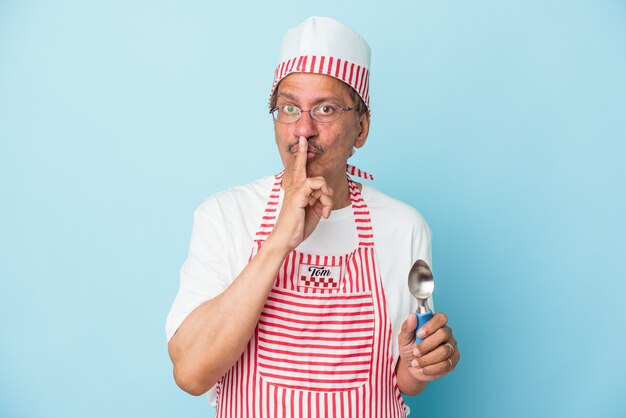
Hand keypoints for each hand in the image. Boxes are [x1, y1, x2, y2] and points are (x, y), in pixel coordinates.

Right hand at [269, 137, 333, 252]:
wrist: (285, 239)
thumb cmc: (297, 227)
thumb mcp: (313, 211)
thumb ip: (318, 198)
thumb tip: (325, 190)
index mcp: (296, 190)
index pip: (299, 170)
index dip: (301, 156)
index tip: (302, 142)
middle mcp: (294, 187)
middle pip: (300, 165)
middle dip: (302, 151)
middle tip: (303, 137)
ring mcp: (295, 190)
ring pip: (320, 180)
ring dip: (328, 196)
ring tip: (325, 210)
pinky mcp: (298, 195)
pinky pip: (317, 185)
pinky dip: (326, 199)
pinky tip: (323, 212)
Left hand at [398, 312, 458, 382]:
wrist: (412, 367)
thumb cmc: (409, 349)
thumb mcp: (404, 338)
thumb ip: (407, 327)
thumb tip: (412, 316)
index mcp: (435, 323)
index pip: (440, 318)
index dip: (431, 325)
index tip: (419, 334)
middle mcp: (446, 333)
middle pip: (443, 334)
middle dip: (426, 345)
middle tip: (415, 352)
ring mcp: (451, 347)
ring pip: (444, 351)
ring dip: (427, 359)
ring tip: (416, 363)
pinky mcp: (453, 361)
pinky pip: (446, 364)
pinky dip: (431, 368)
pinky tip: (423, 369)